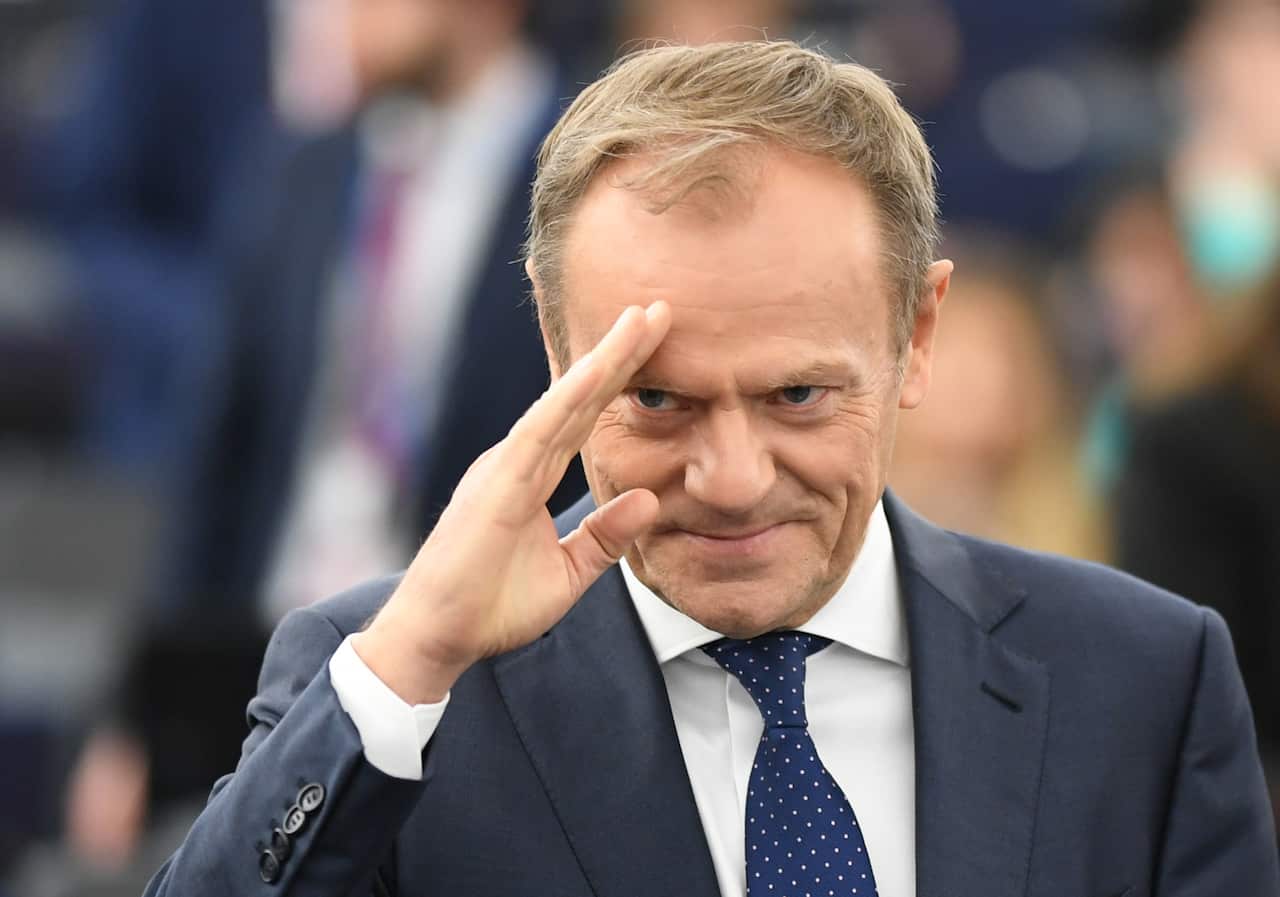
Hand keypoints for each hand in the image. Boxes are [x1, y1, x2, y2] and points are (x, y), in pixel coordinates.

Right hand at [353, 303, 670, 702]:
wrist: (439, 638)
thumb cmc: (492, 607)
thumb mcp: (568, 572)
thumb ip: (606, 536)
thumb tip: (651, 499)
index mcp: (532, 475)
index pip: (586, 418)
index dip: (620, 380)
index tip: (655, 344)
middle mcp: (519, 459)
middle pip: (580, 397)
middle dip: (620, 352)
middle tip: (657, 309)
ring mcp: (506, 465)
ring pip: (565, 400)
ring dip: (604, 359)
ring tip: (640, 319)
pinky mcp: (498, 482)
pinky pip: (541, 430)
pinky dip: (571, 397)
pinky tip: (600, 369)